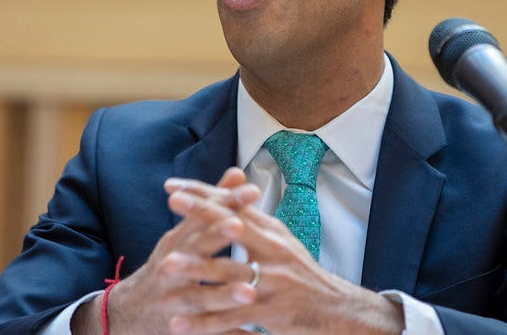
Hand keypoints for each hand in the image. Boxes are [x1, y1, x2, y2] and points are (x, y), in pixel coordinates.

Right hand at [70, 168, 262, 334]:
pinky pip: (210, 333)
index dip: (224, 204)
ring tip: (250, 292)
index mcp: (176, 244)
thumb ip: (211, 206)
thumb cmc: (165, 268)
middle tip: (240, 226)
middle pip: (195, 252)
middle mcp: (172, 270)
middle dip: (216, 239)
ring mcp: (175, 303)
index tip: (250, 190)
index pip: (201, 218)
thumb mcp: (181, 235)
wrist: (128, 314)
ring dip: (225, 296)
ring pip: (201, 298)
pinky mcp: (184, 330)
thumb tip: (237, 173)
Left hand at [168, 204, 404, 334]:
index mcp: (271, 232)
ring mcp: (272, 282)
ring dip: (197, 268)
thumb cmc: (303, 276)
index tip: (173, 185)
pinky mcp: (272, 313)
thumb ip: (254, 222)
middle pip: (233, 226)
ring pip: (229, 272)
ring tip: (166, 265)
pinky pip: (232, 318)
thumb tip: (232, 194)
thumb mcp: (281, 242)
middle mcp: (272, 250)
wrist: (339, 311)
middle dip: (200, 212)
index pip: (233, 205)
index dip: (204, 193)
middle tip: (171, 200)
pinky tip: (179, 324)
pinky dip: (204, 322)